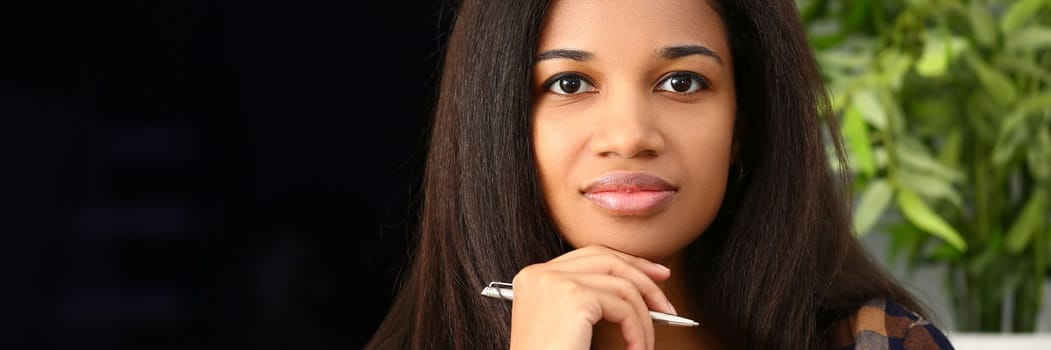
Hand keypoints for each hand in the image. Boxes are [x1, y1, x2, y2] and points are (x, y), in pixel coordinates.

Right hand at [508, 245, 676, 349]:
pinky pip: (624, 308)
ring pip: (622, 286)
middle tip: (665, 302)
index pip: (589, 255)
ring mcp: (557, 282)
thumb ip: (588, 297)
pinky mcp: (574, 298)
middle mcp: (542, 273)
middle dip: (644, 276)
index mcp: (535, 277)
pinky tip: (635, 349)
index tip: (653, 275)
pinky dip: (637, 331)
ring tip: (645, 343)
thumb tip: (634, 283)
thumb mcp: (565, 322)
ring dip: (644, 318)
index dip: (626, 262)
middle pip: (607, 259)